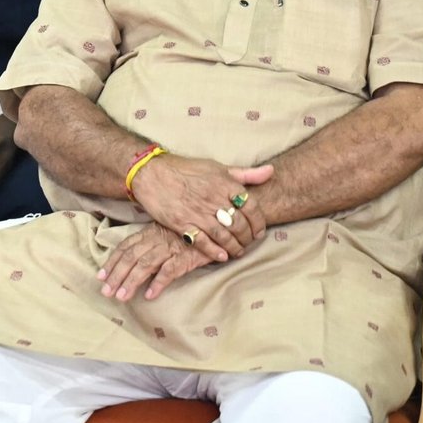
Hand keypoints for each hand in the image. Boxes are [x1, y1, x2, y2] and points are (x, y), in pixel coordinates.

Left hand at [97, 224, 213, 301]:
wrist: (215, 229)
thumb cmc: (186, 234)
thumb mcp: (163, 234)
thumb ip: (148, 245)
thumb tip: (129, 263)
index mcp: (148, 233)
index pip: (125, 247)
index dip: (112, 262)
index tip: (100, 276)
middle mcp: (155, 239)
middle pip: (131, 258)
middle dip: (116, 275)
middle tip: (106, 292)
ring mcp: (170, 247)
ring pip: (145, 265)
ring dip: (132, 281)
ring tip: (122, 296)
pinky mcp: (186, 257)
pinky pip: (169, 270)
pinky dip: (158, 283)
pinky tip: (150, 295)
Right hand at [130, 154, 270, 261]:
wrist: (151, 172)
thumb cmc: (185, 169)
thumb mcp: (217, 167)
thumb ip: (245, 173)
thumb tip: (271, 171)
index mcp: (224, 183)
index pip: (251, 207)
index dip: (259, 222)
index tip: (259, 231)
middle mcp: (213, 198)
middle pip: (239, 224)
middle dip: (247, 238)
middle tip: (248, 243)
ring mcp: (197, 212)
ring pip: (224, 235)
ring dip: (234, 247)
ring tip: (237, 252)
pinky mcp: (181, 223)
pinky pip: (202, 241)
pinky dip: (214, 251)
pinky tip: (222, 256)